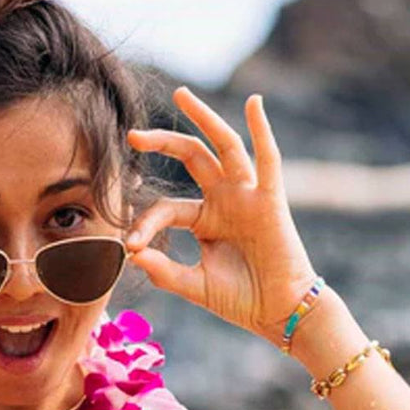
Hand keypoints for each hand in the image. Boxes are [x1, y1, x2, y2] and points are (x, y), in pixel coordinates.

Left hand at [124, 86, 318, 348]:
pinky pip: (267, 160)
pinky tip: (254, 103)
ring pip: (223, 147)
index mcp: (204, 219)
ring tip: (182, 94)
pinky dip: (262, 131)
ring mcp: (247, 196)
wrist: (278, 315)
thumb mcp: (194, 284)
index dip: (145, 224)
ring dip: (204, 119)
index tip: (131, 245)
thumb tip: (133, 256)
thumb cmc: (241, 300)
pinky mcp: (270, 201)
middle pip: (191, 157)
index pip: (166, 208)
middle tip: (133, 135)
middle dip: (163, 142)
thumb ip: (164, 270)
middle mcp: (224, 200)